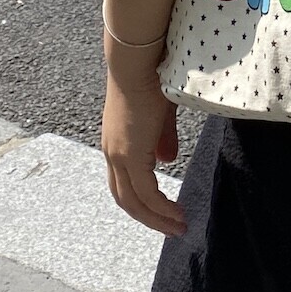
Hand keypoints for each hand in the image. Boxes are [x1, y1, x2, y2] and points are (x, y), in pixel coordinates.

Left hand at [101, 66, 186, 237]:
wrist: (139, 62)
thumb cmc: (152, 78)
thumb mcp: (160, 114)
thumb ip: (162, 138)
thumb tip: (167, 161)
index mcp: (118, 143)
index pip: (125, 182)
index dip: (143, 200)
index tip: (165, 211)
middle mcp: (113, 152)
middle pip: (125, 199)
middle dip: (149, 217)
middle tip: (172, 228)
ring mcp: (119, 155)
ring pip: (132, 201)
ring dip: (155, 218)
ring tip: (178, 227)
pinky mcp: (130, 155)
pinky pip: (146, 192)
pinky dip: (160, 207)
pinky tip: (176, 213)